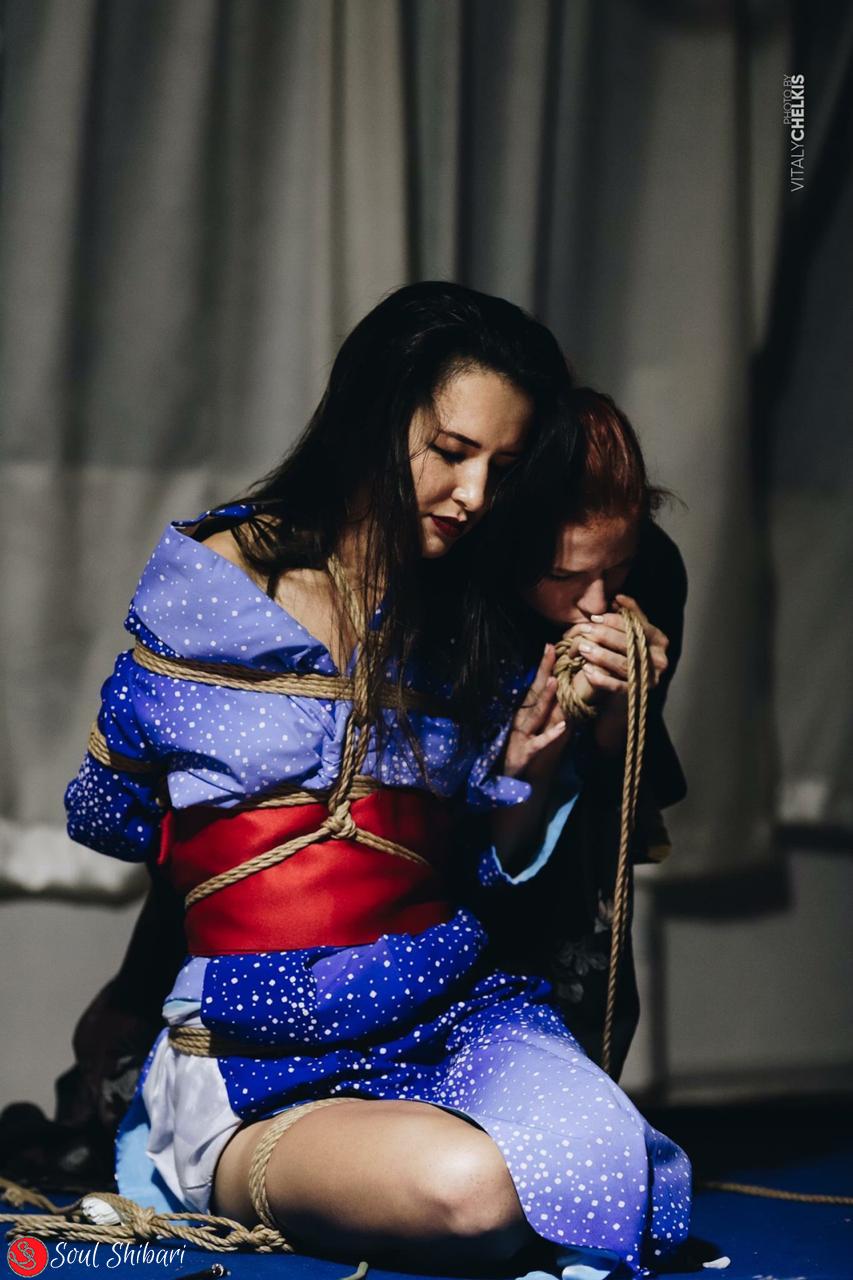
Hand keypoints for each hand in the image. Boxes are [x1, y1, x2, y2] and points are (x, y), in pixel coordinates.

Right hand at [503, 643, 569, 779]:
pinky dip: (549, 736)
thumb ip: (538, 714)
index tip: (551, 646)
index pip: (534, 686)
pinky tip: (563, 728)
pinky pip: (539, 744)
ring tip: (555, 681)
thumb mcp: (527, 731)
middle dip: (543, 672)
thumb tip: (553, 692)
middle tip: (551, 650)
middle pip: (534, 693)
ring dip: (546, 698)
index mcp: (522, 713)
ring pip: (536, 714)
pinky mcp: (525, 754)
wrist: (501, 783)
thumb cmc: (515, 754)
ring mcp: (522, 736)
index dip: (542, 667)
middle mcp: (521, 720)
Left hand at [565, 594, 668, 698]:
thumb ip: (629, 614)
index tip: (595, 618)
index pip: (636, 628)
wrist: (631, 679)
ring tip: (582, 648)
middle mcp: (659, 660)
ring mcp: (650, 678)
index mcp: (660, 640)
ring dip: (601, 656)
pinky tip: (586, 670)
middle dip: (605, 637)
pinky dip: (601, 679)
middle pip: (629, 645)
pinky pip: (617, 686)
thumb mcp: (633, 629)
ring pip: (623, 665)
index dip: (615, 621)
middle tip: (585, 631)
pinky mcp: (637, 693)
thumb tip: (618, 598)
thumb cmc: (630, 647)